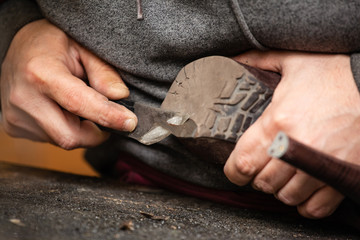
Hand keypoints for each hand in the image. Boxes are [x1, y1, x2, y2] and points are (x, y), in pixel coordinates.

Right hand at [0, 19, 136, 148]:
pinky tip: (64, 110)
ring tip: (80, 106)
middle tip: (108, 117)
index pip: (79, 103)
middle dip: (97, 133)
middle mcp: (24, 98)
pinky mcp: (15, 126)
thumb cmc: (52, 43)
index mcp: (41, 73)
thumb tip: (121, 96)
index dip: (109, 116)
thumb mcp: (82, 47)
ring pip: (62, 140)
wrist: (18, 47)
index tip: (130, 122)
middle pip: (70, 136)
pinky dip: (66, 129)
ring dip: (81, 130)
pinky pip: (51, 138)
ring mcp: (16, 116)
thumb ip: (103, 72)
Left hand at [224, 50, 359, 217]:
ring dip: (280, 189)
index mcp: (278, 121)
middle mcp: (298, 148)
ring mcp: (323, 164)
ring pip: (287, 196)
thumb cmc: (333, 72)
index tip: (235, 168)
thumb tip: (232, 57)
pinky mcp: (344, 174)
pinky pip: (317, 206)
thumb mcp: (291, 60)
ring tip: (282, 175)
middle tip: (261, 166)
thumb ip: (257, 60)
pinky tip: (302, 189)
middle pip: (263, 182)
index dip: (233, 170)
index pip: (242, 163)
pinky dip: (305, 203)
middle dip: (257, 177)